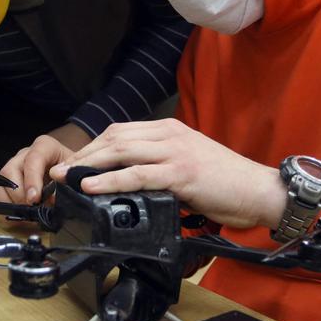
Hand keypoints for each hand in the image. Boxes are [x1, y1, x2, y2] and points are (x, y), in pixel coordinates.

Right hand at [0, 123, 91, 204]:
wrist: (71, 173)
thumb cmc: (74, 171)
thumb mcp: (76, 175)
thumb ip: (68, 184)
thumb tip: (54, 199)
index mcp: (45, 146)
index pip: (33, 159)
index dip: (32, 180)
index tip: (35, 199)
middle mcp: (26, 154)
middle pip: (11, 170)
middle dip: (19, 194)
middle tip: (31, 209)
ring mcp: (15, 165)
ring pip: (1, 180)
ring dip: (10, 200)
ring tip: (25, 213)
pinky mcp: (9, 179)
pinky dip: (4, 204)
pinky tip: (18, 214)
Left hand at [49, 119, 286, 229]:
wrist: (260, 191)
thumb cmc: (226, 183)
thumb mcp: (187, 165)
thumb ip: (159, 166)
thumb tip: (129, 181)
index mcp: (169, 130)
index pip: (120, 132)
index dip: (93, 147)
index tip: (73, 163)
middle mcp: (169, 135)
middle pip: (114, 137)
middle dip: (83, 154)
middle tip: (59, 170)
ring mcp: (175, 152)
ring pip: (121, 152)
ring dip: (88, 165)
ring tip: (66, 178)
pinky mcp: (180, 173)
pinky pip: (137, 175)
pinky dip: (110, 180)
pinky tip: (91, 186)